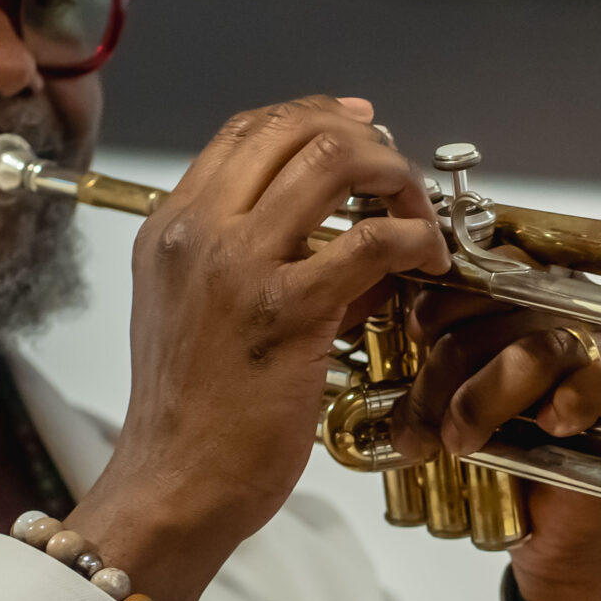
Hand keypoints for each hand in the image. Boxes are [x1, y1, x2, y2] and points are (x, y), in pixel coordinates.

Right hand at [70, 97, 447, 600]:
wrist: (173, 485)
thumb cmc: (192, 415)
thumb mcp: (196, 311)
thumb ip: (247, 259)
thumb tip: (332, 232)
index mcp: (171, 227)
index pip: (248, 129)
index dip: (317, 115)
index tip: (364, 129)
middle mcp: (197, 233)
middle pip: (295, 130)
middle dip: (367, 141)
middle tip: (400, 178)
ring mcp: (238, 266)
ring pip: (333, 162)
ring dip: (395, 178)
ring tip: (418, 217)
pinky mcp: (285, 310)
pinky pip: (370, 241)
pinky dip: (414, 237)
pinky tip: (428, 260)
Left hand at [392, 259, 600, 600]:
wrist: (555, 528)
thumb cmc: (506, 462)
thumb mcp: (455, 407)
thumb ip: (436, 372)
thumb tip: (381, 359)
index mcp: (520, 303)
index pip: (485, 272)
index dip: (443, 300)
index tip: (416, 337)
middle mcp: (562, 313)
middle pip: (502, 310)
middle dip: (445, 369)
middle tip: (417, 427)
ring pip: (538, 348)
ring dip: (486, 397)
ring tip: (459, 442)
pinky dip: (573, 400)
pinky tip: (550, 426)